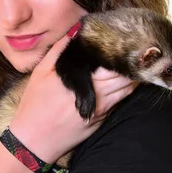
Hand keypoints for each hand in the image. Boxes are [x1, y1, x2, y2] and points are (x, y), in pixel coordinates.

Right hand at [9, 31, 137, 161]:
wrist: (34, 141)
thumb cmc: (35, 105)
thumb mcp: (41, 73)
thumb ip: (59, 50)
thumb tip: (75, 31)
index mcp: (86, 81)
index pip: (115, 64)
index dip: (123, 51)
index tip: (126, 40)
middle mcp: (100, 96)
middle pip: (127, 77)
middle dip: (132, 63)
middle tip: (137, 50)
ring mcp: (103, 111)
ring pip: (127, 91)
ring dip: (132, 77)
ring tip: (134, 63)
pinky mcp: (102, 122)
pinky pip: (119, 103)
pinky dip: (123, 91)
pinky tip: (122, 82)